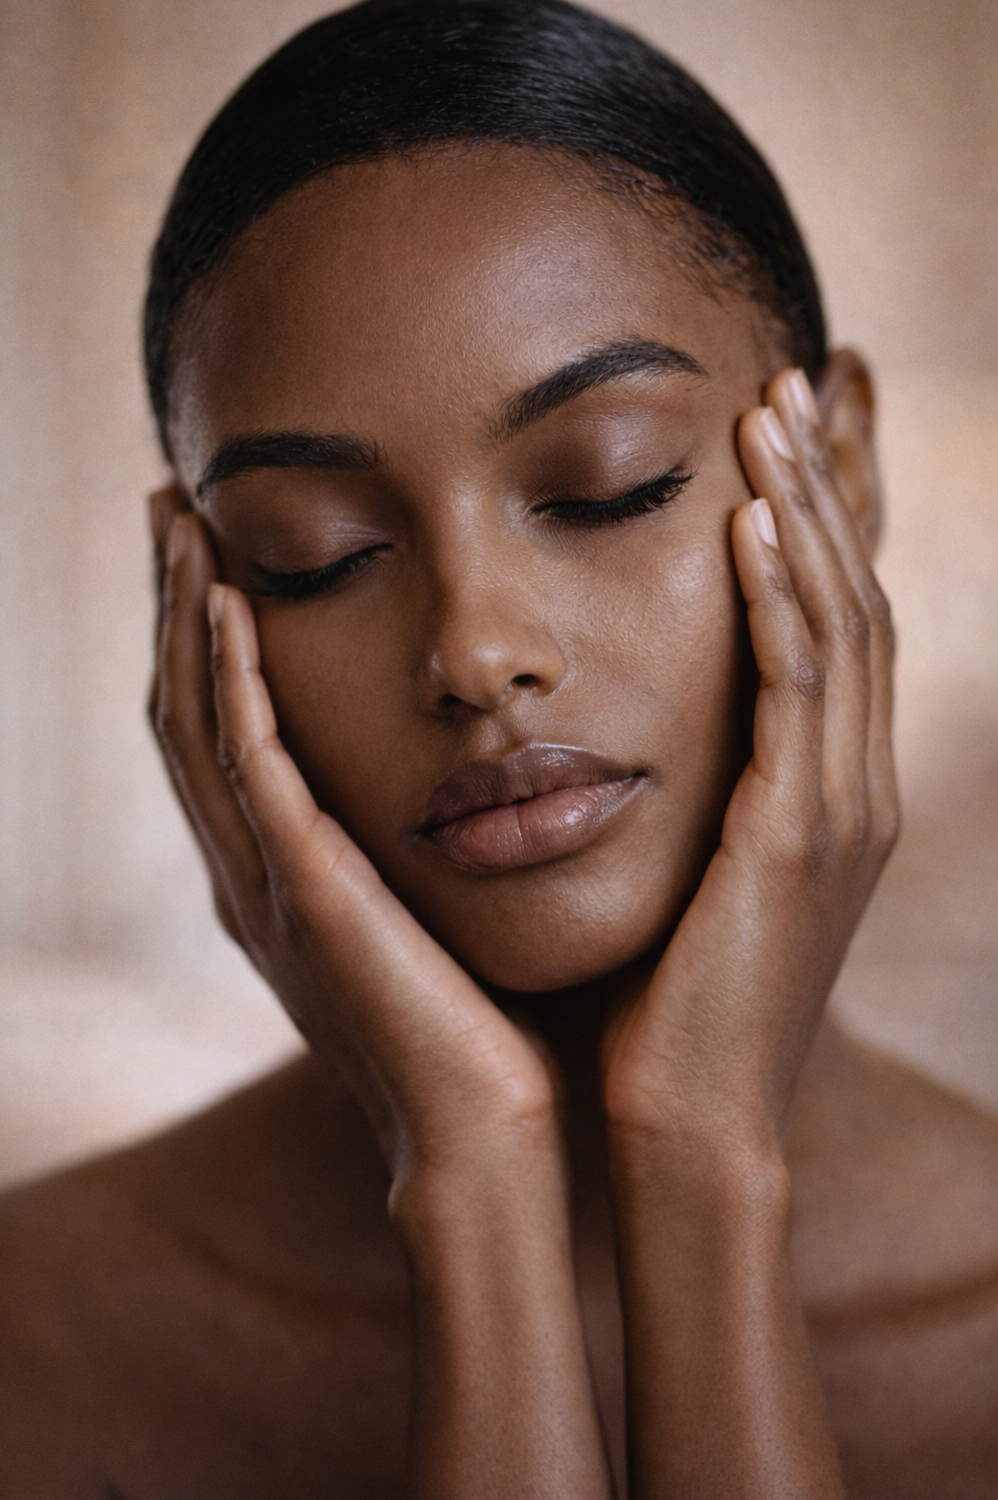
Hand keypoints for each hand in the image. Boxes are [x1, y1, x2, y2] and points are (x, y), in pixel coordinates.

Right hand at [148, 497, 554, 1182]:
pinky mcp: (307, 897)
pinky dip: (234, 684)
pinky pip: (253, 770)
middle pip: (185, 712)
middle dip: (175, 607)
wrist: (489, 1139)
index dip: (206, 639)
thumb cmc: (485, 1032)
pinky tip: (236, 607)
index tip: (214, 549)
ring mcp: (268, 888)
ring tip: (183, 524)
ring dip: (188, 620)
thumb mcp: (436, 917)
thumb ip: (422, 846)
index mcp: (281, 879)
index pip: (221, 733)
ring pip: (199, 726)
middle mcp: (252, 877)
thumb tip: (470, 773)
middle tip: (172, 507)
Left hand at [602, 364, 898, 1150]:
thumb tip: (644, 721)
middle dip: (828, 485)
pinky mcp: (798, 838)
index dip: (827, 520)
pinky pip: (797, 690)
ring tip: (769, 411)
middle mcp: (853, 787)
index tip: (788, 430)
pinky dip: (782, 599)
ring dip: (809, 512)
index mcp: (827, 791)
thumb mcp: (696, 870)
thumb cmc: (669, 1001)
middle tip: (791, 379)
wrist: (683, 1120)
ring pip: (839, 624)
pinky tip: (753, 522)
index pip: (837, 622)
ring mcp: (840, 811)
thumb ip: (698, 789)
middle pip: (854, 597)